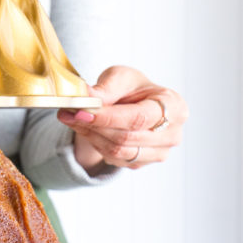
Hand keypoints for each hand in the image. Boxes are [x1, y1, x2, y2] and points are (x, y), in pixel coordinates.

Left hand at [57, 66, 187, 172]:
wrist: (133, 105)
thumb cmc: (133, 89)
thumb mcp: (121, 78)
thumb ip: (106, 88)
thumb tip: (86, 95)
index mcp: (175, 106)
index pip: (139, 118)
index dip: (109, 118)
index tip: (82, 112)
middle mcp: (172, 134)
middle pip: (127, 138)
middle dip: (94, 126)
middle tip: (68, 113)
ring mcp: (159, 153)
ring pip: (117, 152)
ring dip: (90, 136)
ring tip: (72, 118)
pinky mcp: (141, 163)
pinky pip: (113, 159)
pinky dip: (95, 144)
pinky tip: (87, 129)